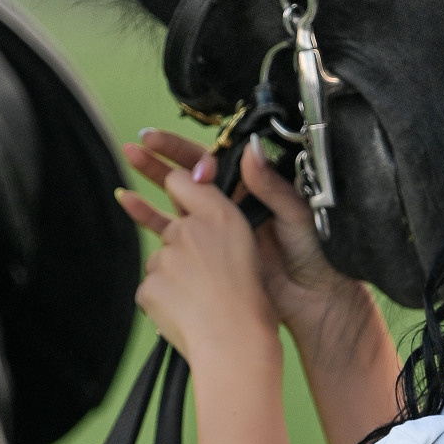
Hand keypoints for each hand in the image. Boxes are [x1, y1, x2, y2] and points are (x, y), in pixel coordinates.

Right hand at [121, 130, 369, 351]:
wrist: (314, 301)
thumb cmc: (316, 255)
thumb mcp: (296, 214)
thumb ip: (271, 185)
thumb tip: (250, 150)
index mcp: (250, 190)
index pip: (209, 163)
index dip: (183, 151)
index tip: (159, 142)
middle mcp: (229, 206)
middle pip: (186, 177)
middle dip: (159, 160)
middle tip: (134, 148)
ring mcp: (215, 231)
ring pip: (174, 201)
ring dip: (150, 182)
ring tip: (127, 163)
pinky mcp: (206, 256)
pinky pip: (172, 233)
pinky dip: (149, 217)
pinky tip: (129, 203)